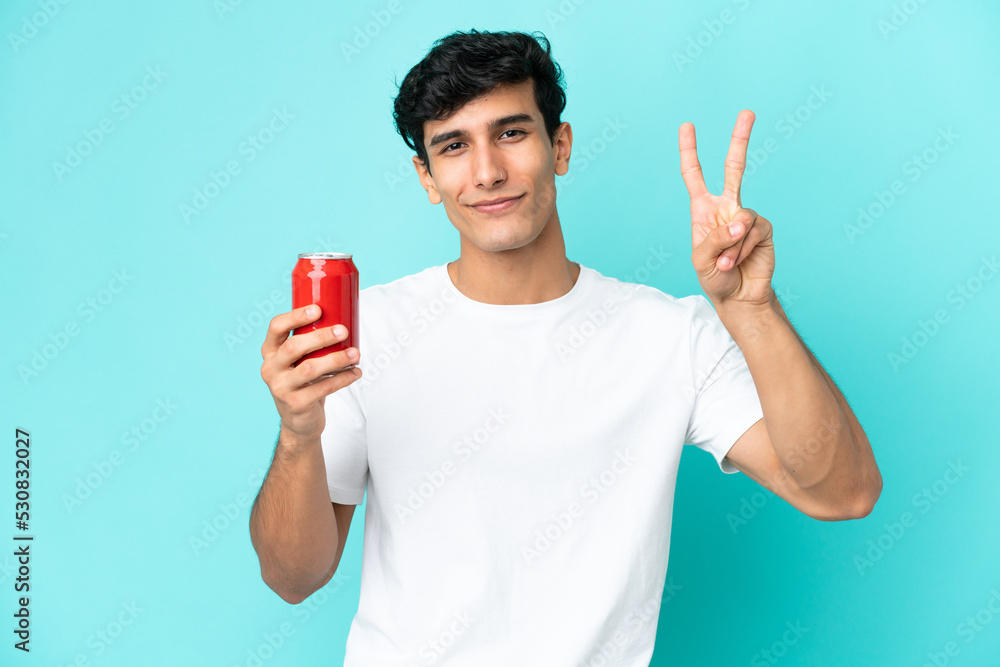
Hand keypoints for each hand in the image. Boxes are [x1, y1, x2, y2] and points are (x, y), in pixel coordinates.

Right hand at [260, 305, 361, 439]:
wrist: (298, 420)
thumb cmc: (303, 381)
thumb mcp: (299, 360)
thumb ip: (310, 343)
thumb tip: (344, 318)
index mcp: (270, 351)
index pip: (276, 327)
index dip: (295, 316)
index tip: (318, 310)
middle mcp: (270, 368)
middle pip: (294, 347)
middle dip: (321, 336)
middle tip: (343, 331)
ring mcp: (281, 388)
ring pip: (309, 368)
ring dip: (336, 359)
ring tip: (355, 353)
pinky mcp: (295, 404)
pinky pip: (323, 388)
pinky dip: (343, 379)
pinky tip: (356, 372)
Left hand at [678, 110, 774, 309]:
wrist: (738, 297)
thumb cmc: (714, 277)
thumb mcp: (701, 260)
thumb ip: (716, 238)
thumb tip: (740, 221)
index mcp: (703, 209)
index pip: (694, 174)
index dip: (690, 151)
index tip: (687, 126)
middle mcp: (726, 207)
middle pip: (734, 167)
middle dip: (740, 139)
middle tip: (747, 112)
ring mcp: (746, 216)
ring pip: (740, 218)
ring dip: (730, 246)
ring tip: (725, 262)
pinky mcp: (764, 229)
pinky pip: (753, 231)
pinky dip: (743, 249)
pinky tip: (739, 261)